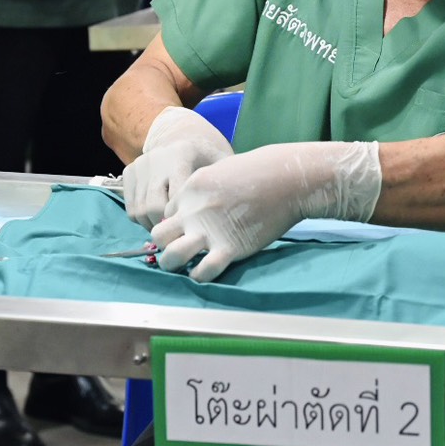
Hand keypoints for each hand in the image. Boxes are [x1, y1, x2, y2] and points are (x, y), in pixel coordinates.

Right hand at [122, 107, 234, 228]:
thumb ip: (223, 185)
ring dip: (153, 226)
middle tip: (179, 233)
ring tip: (170, 226)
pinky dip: (143, 220)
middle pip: (154, 207)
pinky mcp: (128, 172)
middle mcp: (156, 158)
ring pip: (139, 211)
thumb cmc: (206, 158)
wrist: (183, 136)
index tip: (194, 228)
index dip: (184, 218)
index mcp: (182, 154)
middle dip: (166, 227)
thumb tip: (221, 217)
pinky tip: (158, 217)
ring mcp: (139, 165)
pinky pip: (131, 209)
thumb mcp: (220, 165)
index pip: (178, 197)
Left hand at [152, 141, 380, 281]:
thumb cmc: (258, 169)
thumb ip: (201, 188)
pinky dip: (199, 276)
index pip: (165, 212)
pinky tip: (204, 271)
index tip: (187, 226)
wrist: (286, 178)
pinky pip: (202, 272)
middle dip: (164, 244)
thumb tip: (192, 206)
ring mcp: (210, 231)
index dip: (175, 222)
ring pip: (171, 258)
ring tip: (185, 265)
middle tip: (179, 246)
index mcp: (191, 189)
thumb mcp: (219, 169)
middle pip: (158, 235)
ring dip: (173, 264)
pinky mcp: (230, 249)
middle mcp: (194, 211)